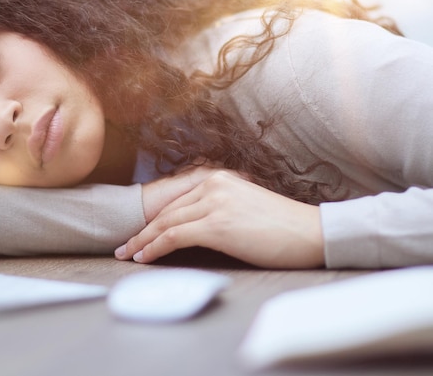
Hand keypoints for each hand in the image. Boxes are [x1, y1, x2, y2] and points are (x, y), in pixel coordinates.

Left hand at [115, 170, 324, 268]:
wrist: (312, 233)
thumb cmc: (282, 228)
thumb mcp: (245, 208)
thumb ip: (218, 210)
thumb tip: (195, 228)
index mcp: (219, 178)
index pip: (177, 202)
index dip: (154, 220)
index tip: (139, 234)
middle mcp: (213, 185)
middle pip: (167, 211)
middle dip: (142, 232)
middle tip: (124, 247)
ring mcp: (215, 202)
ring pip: (166, 223)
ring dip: (143, 242)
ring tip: (128, 255)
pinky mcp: (217, 224)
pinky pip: (174, 236)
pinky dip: (155, 248)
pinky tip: (144, 258)